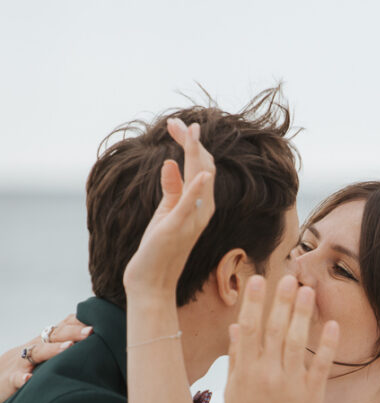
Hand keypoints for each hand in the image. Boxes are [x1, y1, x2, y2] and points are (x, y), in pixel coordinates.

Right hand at [0, 315, 91, 402]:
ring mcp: (21, 363)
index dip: (79, 321)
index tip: (99, 319)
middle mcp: (34, 348)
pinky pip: (15, 378)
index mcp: (44, 342)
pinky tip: (29, 379)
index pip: (62, 327)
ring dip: (53, 350)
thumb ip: (64, 344)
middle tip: (91, 331)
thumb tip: (93, 338)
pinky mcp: (10, 380)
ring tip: (69, 347)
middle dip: (73, 332)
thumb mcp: (45, 353)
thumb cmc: (27, 366)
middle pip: (54, 335)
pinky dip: (22, 379)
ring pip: (37, 352)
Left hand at [123, 120, 215, 300]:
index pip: (201, 167)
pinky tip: (200, 173)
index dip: (191, 144)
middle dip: (192, 142)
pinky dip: (197, 189)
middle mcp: (202, 211)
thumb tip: (169, 163)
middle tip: (175, 122)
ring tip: (189, 131)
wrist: (152, 280)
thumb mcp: (166, 213)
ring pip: (200, 180)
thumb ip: (171, 188)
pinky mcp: (178, 227)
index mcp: (200, 205)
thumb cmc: (159, 249)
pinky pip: (190, 205)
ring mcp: (192, 219)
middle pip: (203, 167)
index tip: (176, 126)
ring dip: (196, 154)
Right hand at [221, 275, 338, 402]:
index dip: (255, 302)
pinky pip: (320, 365)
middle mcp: (267, 374)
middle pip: (274, 330)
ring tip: (307, 291)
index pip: (249, 329)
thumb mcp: (234, 391)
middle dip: (282, 301)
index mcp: (246, 372)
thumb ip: (237, 359)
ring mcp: (291, 385)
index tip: (259, 279)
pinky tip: (330, 324)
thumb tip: (237, 328)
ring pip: (297, 342)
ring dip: (302, 314)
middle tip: (289, 276)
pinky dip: (325, 344)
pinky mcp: (311, 396)